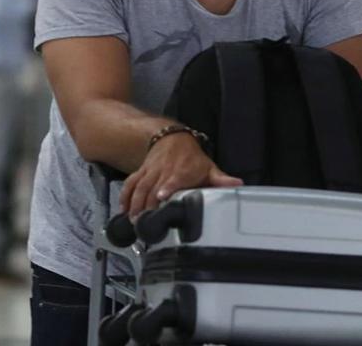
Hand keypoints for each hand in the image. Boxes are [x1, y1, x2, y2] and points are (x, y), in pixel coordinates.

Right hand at [120, 133, 242, 217]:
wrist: (173, 139)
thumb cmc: (192, 159)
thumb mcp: (209, 168)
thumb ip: (221, 180)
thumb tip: (237, 184)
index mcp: (182, 172)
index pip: (173, 179)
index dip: (167, 187)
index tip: (162, 196)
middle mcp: (163, 171)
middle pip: (152, 188)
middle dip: (146, 205)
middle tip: (144, 222)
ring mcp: (150, 172)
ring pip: (140, 187)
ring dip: (135, 203)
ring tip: (134, 219)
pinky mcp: (141, 172)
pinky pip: (131, 183)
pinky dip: (125, 195)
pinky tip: (124, 209)